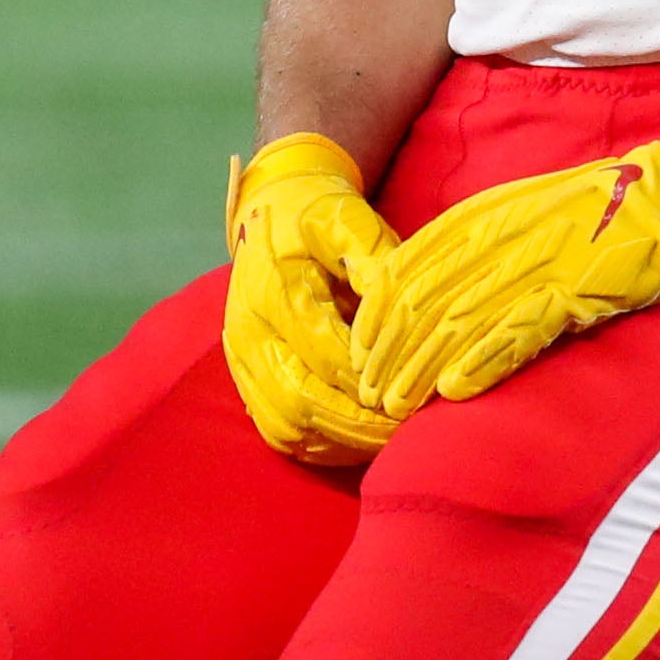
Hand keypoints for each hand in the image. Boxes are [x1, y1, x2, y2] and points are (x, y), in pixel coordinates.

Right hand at [224, 133, 399, 463]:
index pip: (325, 355)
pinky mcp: (247, 384)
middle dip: (359, 424)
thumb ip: (373, 256)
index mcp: (271, 290)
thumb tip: (400, 310)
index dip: (372, 380)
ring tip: (393, 439)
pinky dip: (324, 444)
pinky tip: (363, 438)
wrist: (269, 215)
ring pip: (287, 428)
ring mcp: (242, 365)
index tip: (417, 391)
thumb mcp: (346, 218)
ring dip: (342, 441)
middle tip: (412, 430)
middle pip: (299, 403)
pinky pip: (281, 434)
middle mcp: (247, 335)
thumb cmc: (316, 216)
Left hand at [356, 110, 659, 417]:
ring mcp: (539, 264)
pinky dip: (483, 361)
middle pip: (426, 298)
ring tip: (397, 403)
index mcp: (488, 215)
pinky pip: (519, 330)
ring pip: (462, 320)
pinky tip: (455, 390)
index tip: (359, 350)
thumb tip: (434, 288)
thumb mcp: (527, 210)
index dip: (379, 313)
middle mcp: (504, 236)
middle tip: (369, 392)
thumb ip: (482, 242)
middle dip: (391, 350)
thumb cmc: (599, 209)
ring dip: (423, 366)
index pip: (411, 265)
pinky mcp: (576, 291)